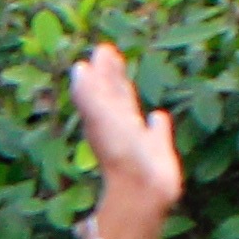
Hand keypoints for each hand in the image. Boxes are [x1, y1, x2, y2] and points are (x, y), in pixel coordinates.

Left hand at [68, 43, 185, 238]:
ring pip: (130, 110)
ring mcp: (136, 138)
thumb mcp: (100, 116)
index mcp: (101, 118)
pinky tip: (158, 116)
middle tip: (110, 52)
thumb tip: (79, 68)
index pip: (99, 87)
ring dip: (127, 93)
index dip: (100, 69)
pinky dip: (157, 123)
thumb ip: (89, 93)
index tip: (101, 50)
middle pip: (111, 94)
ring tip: (128, 77)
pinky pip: (156, 132)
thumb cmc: (120, 150)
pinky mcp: (157, 149)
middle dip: (110, 75)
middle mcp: (116, 126)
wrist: (141, 189)